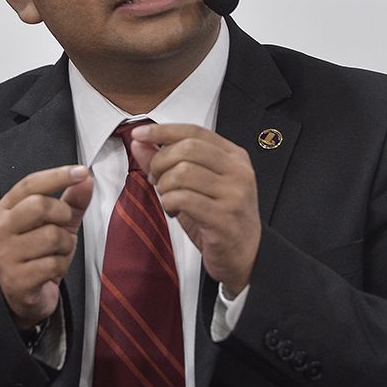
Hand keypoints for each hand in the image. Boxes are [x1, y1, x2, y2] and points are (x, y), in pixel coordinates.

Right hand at [0, 164, 92, 328]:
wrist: (25, 297)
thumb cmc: (40, 254)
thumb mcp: (59, 224)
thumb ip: (72, 201)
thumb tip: (86, 179)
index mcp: (7, 209)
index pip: (31, 183)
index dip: (58, 175)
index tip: (82, 171)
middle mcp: (1, 228)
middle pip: (39, 206)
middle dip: (62, 215)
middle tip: (64, 226)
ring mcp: (5, 255)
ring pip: (51, 236)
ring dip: (65, 246)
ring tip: (56, 253)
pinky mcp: (16, 279)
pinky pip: (52, 264)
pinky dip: (61, 267)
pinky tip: (52, 271)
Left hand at [130, 123, 259, 296]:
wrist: (246, 255)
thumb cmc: (220, 217)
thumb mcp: (195, 185)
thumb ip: (167, 161)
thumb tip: (140, 142)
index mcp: (234, 156)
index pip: (194, 131)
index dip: (163, 130)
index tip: (140, 133)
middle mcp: (238, 171)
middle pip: (187, 148)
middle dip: (161, 162)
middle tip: (156, 178)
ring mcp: (234, 194)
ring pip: (183, 173)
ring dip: (165, 186)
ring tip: (169, 198)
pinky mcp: (224, 218)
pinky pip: (184, 199)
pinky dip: (169, 203)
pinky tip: (174, 210)